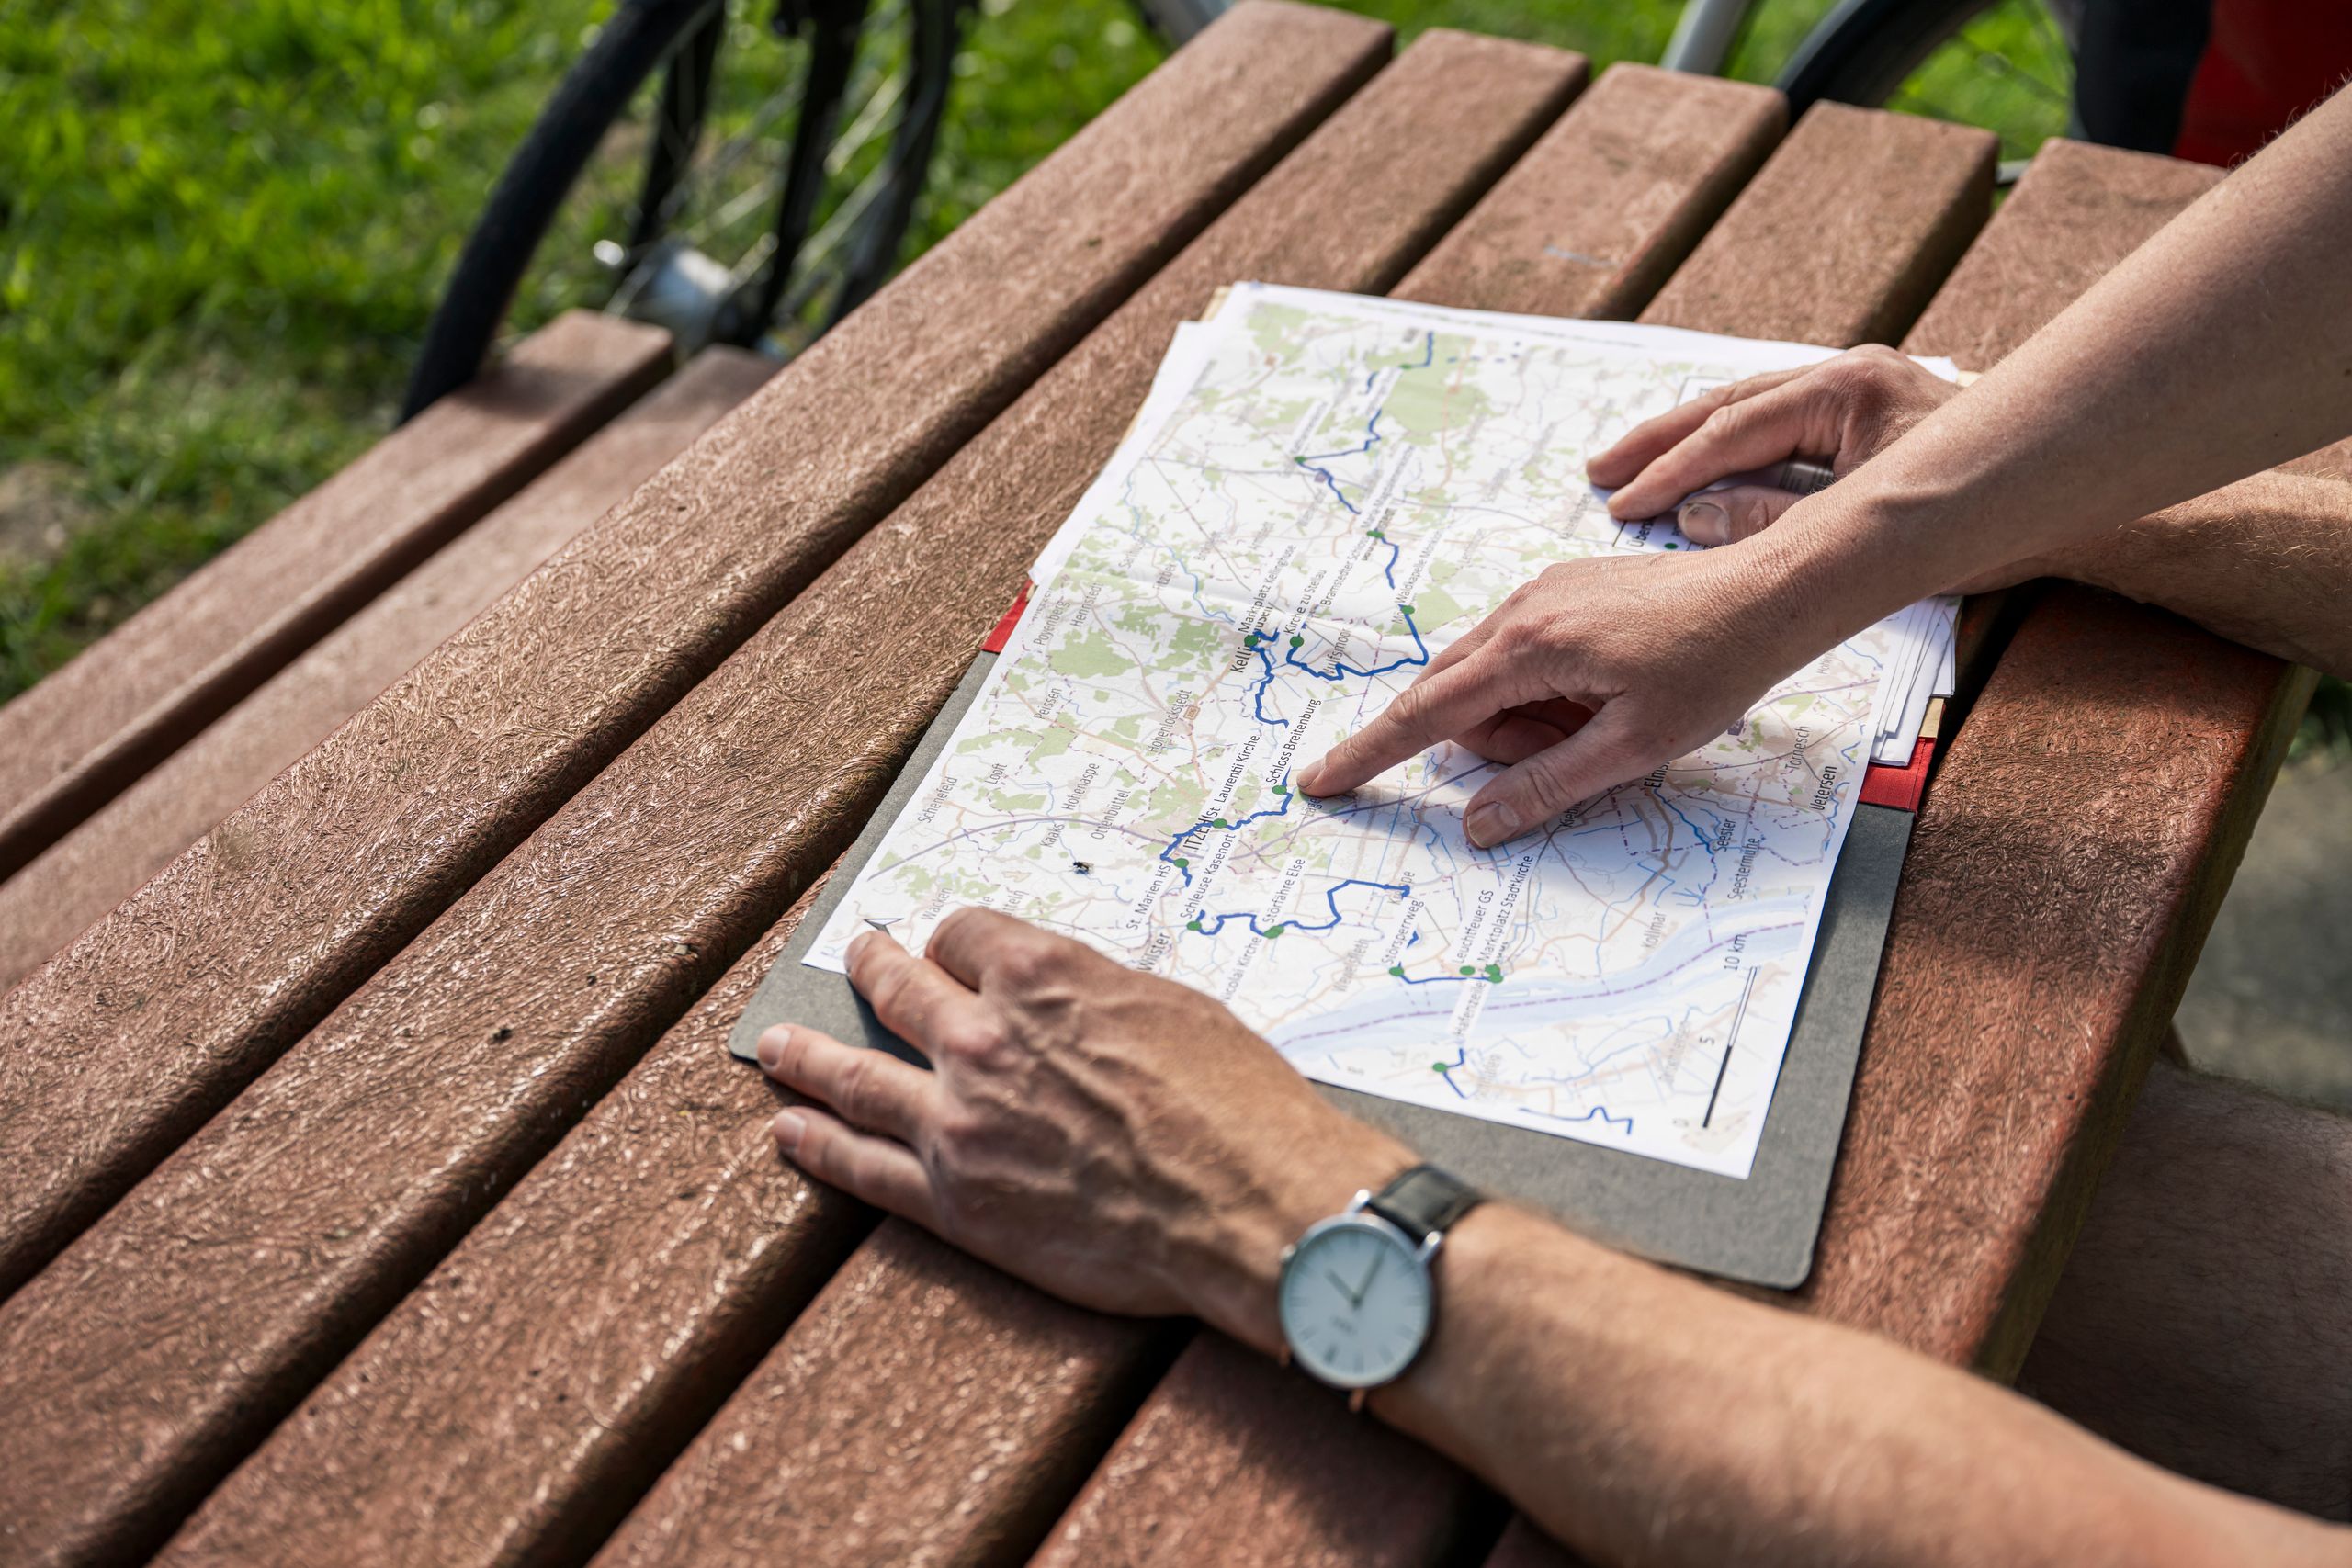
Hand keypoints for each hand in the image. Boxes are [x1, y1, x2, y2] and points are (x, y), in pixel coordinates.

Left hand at [755, 909, 1412, 1353]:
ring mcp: (959, 1121)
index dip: (955, 939)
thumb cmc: (1236, 1104)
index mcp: (1042, 976)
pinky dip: (819, 1147)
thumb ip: (1098, 997)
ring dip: (807, 1056)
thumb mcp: (1174, 1008)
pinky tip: (792, 1133)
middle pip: (898, 990)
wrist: (1247, 1205)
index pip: (964, 934)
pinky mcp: (957, 1201)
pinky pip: (864, 1168)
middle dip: (871, 968)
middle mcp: (985, 1038)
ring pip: (854, 1076)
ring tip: (774, 1046)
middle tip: (854, 957)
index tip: (949, 947)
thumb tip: (1068, 1003)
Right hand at [1298, 545, 1826, 848]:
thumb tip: (1478, 824)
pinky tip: (1605, 692)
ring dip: (1524, 716)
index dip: (1371, 754)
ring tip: (1603, 720)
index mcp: (1529, 648)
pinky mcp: (1565, 589)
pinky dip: (1544, 688)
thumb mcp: (1632, 746)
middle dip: (1491, 742)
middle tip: (1569, 753)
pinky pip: (1522, 652)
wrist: (1768, 592)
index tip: (1322, 781)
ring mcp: (1542, 592)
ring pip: (1489, 675)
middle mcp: (1521, 609)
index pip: (1425, 712)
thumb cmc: (1711, 668)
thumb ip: (1546, 786)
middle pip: (1455, 696)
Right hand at [1587, 344, 1956, 546]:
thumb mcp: (1865, 530)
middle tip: (1599, 470)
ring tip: (1627, 464)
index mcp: (1847, 390)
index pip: (1735, 432)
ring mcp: (1854, 384)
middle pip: (1729, 404)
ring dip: (1685, 438)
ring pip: (1747, 406)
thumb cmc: (1980, 517)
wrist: (2063, 488)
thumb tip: (1693, 518)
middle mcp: (1846, 373)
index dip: (1671, 471)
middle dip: (1660, 441)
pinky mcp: (1862, 404)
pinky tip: (1692, 458)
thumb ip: (1773, 522)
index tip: (1621, 502)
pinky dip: (1727, 440)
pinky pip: (1776, 418)